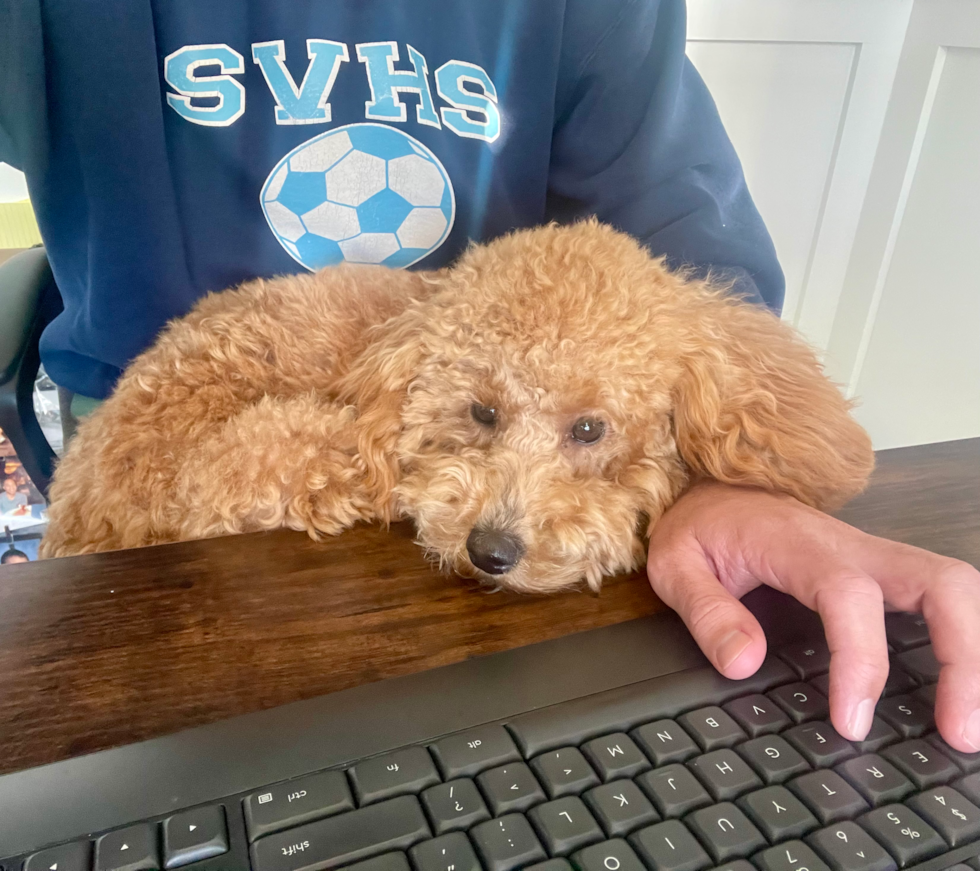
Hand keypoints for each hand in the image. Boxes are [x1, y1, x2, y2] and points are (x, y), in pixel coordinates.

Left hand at [646, 479, 979, 751]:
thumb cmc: (698, 525)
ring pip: (954, 587)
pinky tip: (961, 685)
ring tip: (970, 722)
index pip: (849, 596)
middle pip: (940, 583)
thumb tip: (744, 662)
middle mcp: (851, 546)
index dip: (861, 659)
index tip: (852, 720)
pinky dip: (962, 638)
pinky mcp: (880, 572)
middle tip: (960, 729)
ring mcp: (873, 557)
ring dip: (976, 650)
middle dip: (964, 656)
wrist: (713, 489)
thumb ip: (705, 611)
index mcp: (797, 544)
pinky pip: (938, 598)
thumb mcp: (674, 564)